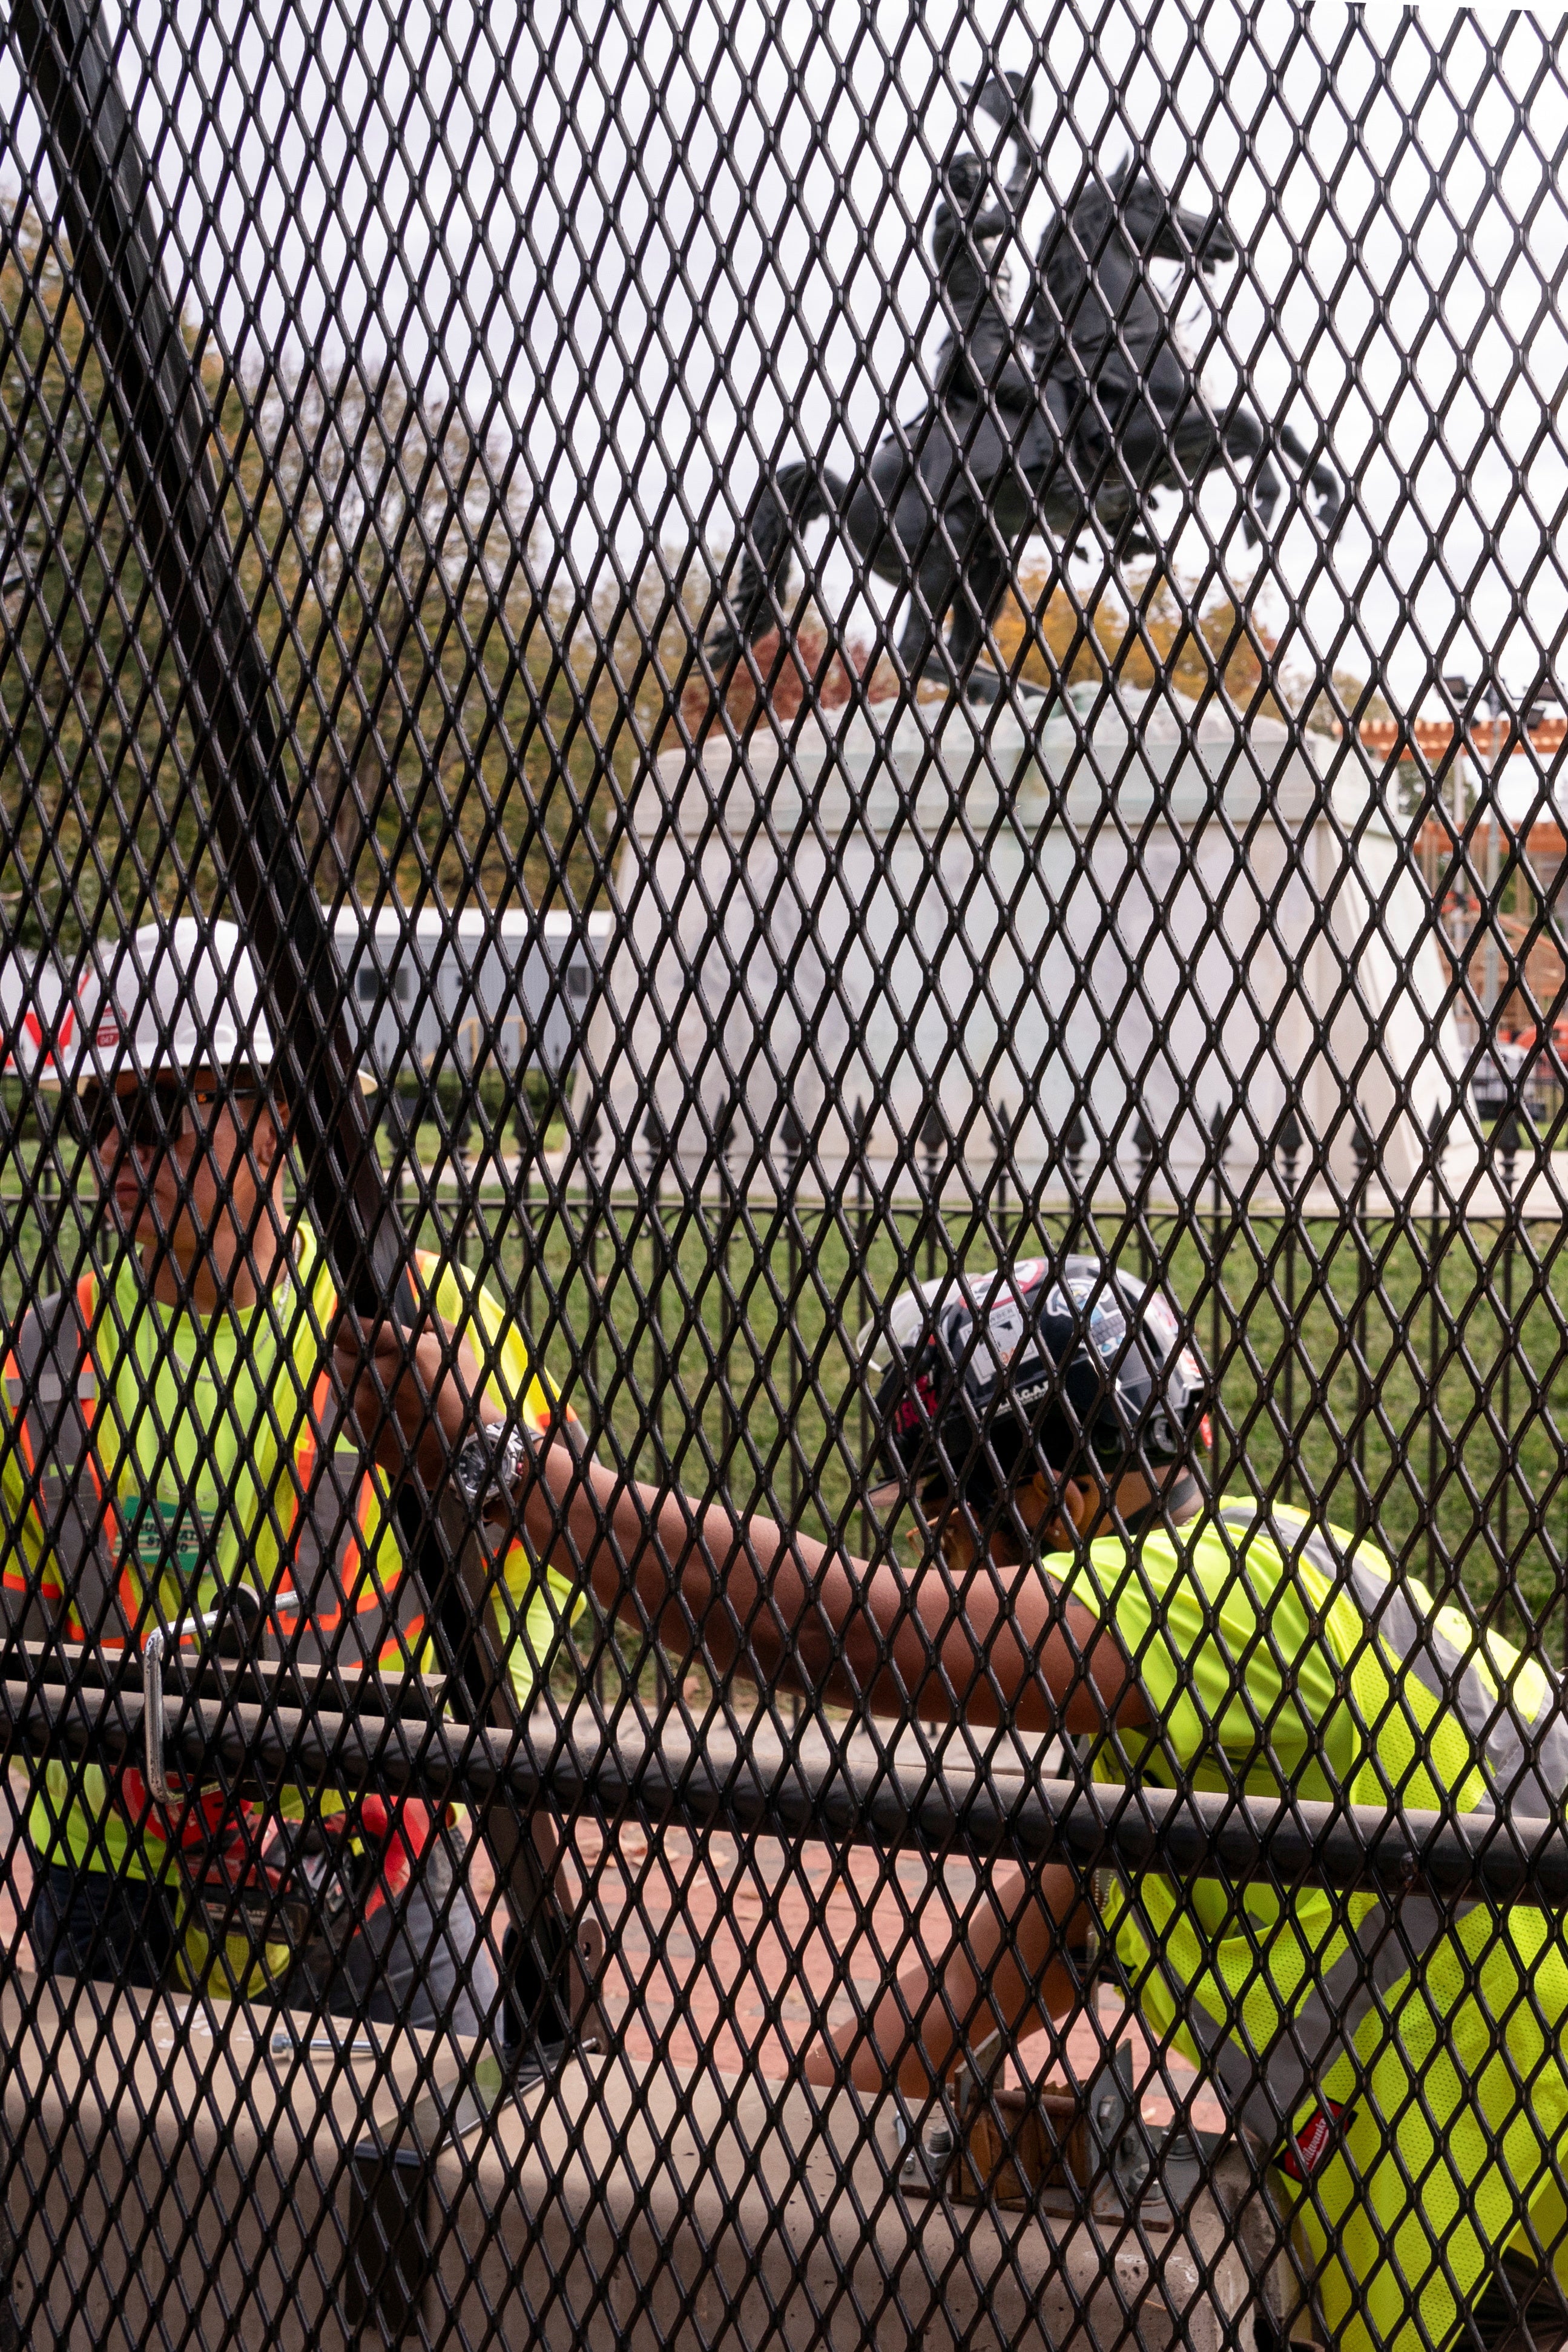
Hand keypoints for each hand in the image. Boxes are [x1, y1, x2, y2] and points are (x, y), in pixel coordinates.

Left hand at [330, 1310, 482, 1489]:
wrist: (466, 1451)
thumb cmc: (466, 1395)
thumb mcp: (456, 1347)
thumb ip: (430, 1324)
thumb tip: (412, 1313)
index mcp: (397, 1349)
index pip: (345, 1328)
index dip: (347, 1326)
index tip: (353, 1327)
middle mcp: (374, 1376)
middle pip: (338, 1357)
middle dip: (352, 1356)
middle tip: (373, 1361)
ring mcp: (363, 1407)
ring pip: (339, 1386)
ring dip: (353, 1383)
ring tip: (381, 1389)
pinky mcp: (359, 1433)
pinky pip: (346, 1414)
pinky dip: (358, 1410)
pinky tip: (383, 1413)